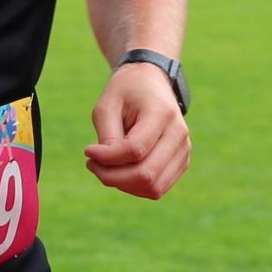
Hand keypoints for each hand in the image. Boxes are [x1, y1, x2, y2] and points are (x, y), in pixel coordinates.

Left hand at [85, 63, 189, 199]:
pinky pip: (157, 188)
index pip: (135, 150)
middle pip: (146, 175)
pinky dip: (134, 187)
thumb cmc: (125, 93)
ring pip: (154, 188)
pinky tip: (120, 170)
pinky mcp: (181, 162)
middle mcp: (179, 134)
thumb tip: (107, 170)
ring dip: (123, 185)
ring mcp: (183, 150)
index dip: (107, 158)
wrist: (150, 83)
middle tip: (92, 164)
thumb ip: (108, 139)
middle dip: (112, 177)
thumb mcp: (107, 106)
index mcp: (161, 113)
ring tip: (105, 168)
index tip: (87, 150)